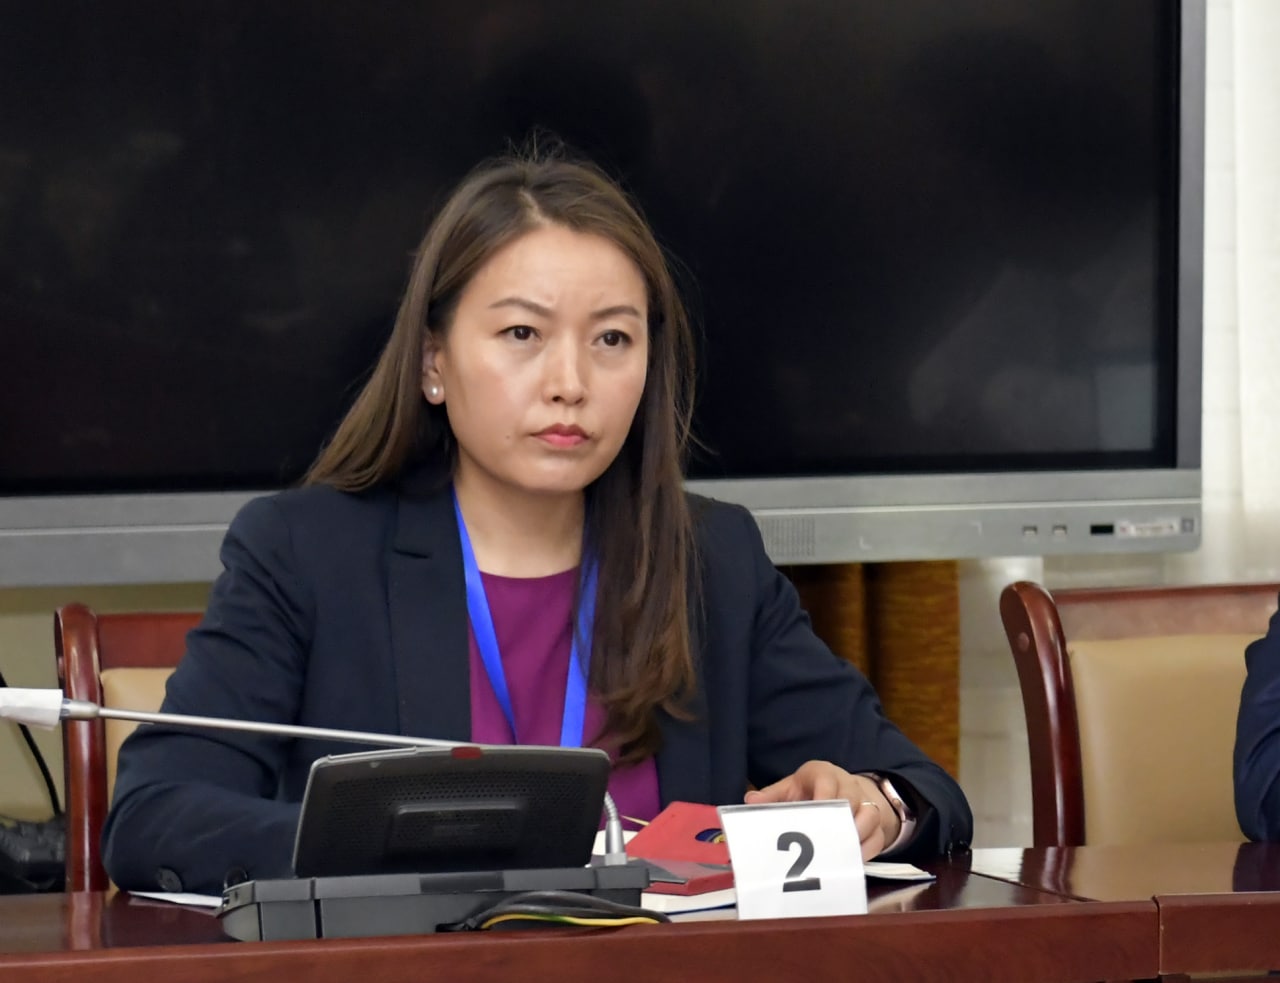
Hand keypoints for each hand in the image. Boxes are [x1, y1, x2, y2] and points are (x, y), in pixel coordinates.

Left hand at [744, 760, 899, 860]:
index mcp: (823, 773)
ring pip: (870, 815)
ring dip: (857, 834)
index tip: (816, 812)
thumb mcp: (789, 788)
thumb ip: (772, 796)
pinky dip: (868, 849)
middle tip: (827, 840)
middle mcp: (847, 785)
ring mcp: (865, 803)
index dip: (824, 796)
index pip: (827, 779)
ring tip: (841, 853)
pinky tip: (854, 861)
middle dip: (841, 820)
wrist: (840, 791)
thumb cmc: (808, 791)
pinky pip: (879, 835)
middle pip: (851, 798)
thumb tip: (750, 802)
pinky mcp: (876, 823)